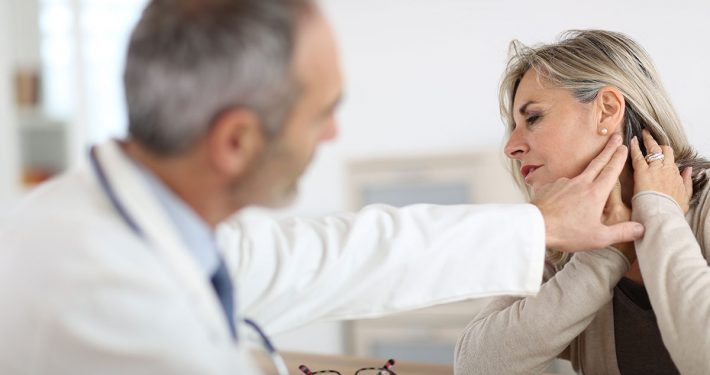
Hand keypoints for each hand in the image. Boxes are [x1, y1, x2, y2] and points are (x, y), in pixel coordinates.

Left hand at [533, 134, 644, 251]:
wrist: (535, 226)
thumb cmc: (566, 233)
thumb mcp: (599, 237)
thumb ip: (621, 232)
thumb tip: (641, 228)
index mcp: (595, 193)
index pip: (611, 170)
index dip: (619, 157)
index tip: (624, 146)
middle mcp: (580, 183)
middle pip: (598, 162)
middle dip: (608, 149)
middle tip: (615, 137)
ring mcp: (564, 183)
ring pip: (580, 173)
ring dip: (589, 168)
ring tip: (592, 173)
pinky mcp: (550, 187)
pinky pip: (564, 184)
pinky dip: (569, 186)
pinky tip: (568, 194)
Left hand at [629, 130, 691, 212]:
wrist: (663, 216)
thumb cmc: (672, 210)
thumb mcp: (685, 197)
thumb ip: (687, 183)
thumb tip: (688, 170)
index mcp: (675, 175)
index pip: (670, 160)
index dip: (666, 154)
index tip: (662, 151)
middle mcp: (666, 169)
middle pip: (664, 151)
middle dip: (658, 143)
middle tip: (651, 136)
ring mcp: (655, 169)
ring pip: (652, 149)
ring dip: (648, 140)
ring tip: (644, 133)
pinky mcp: (643, 172)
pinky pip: (638, 156)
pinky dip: (635, 147)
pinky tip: (632, 141)